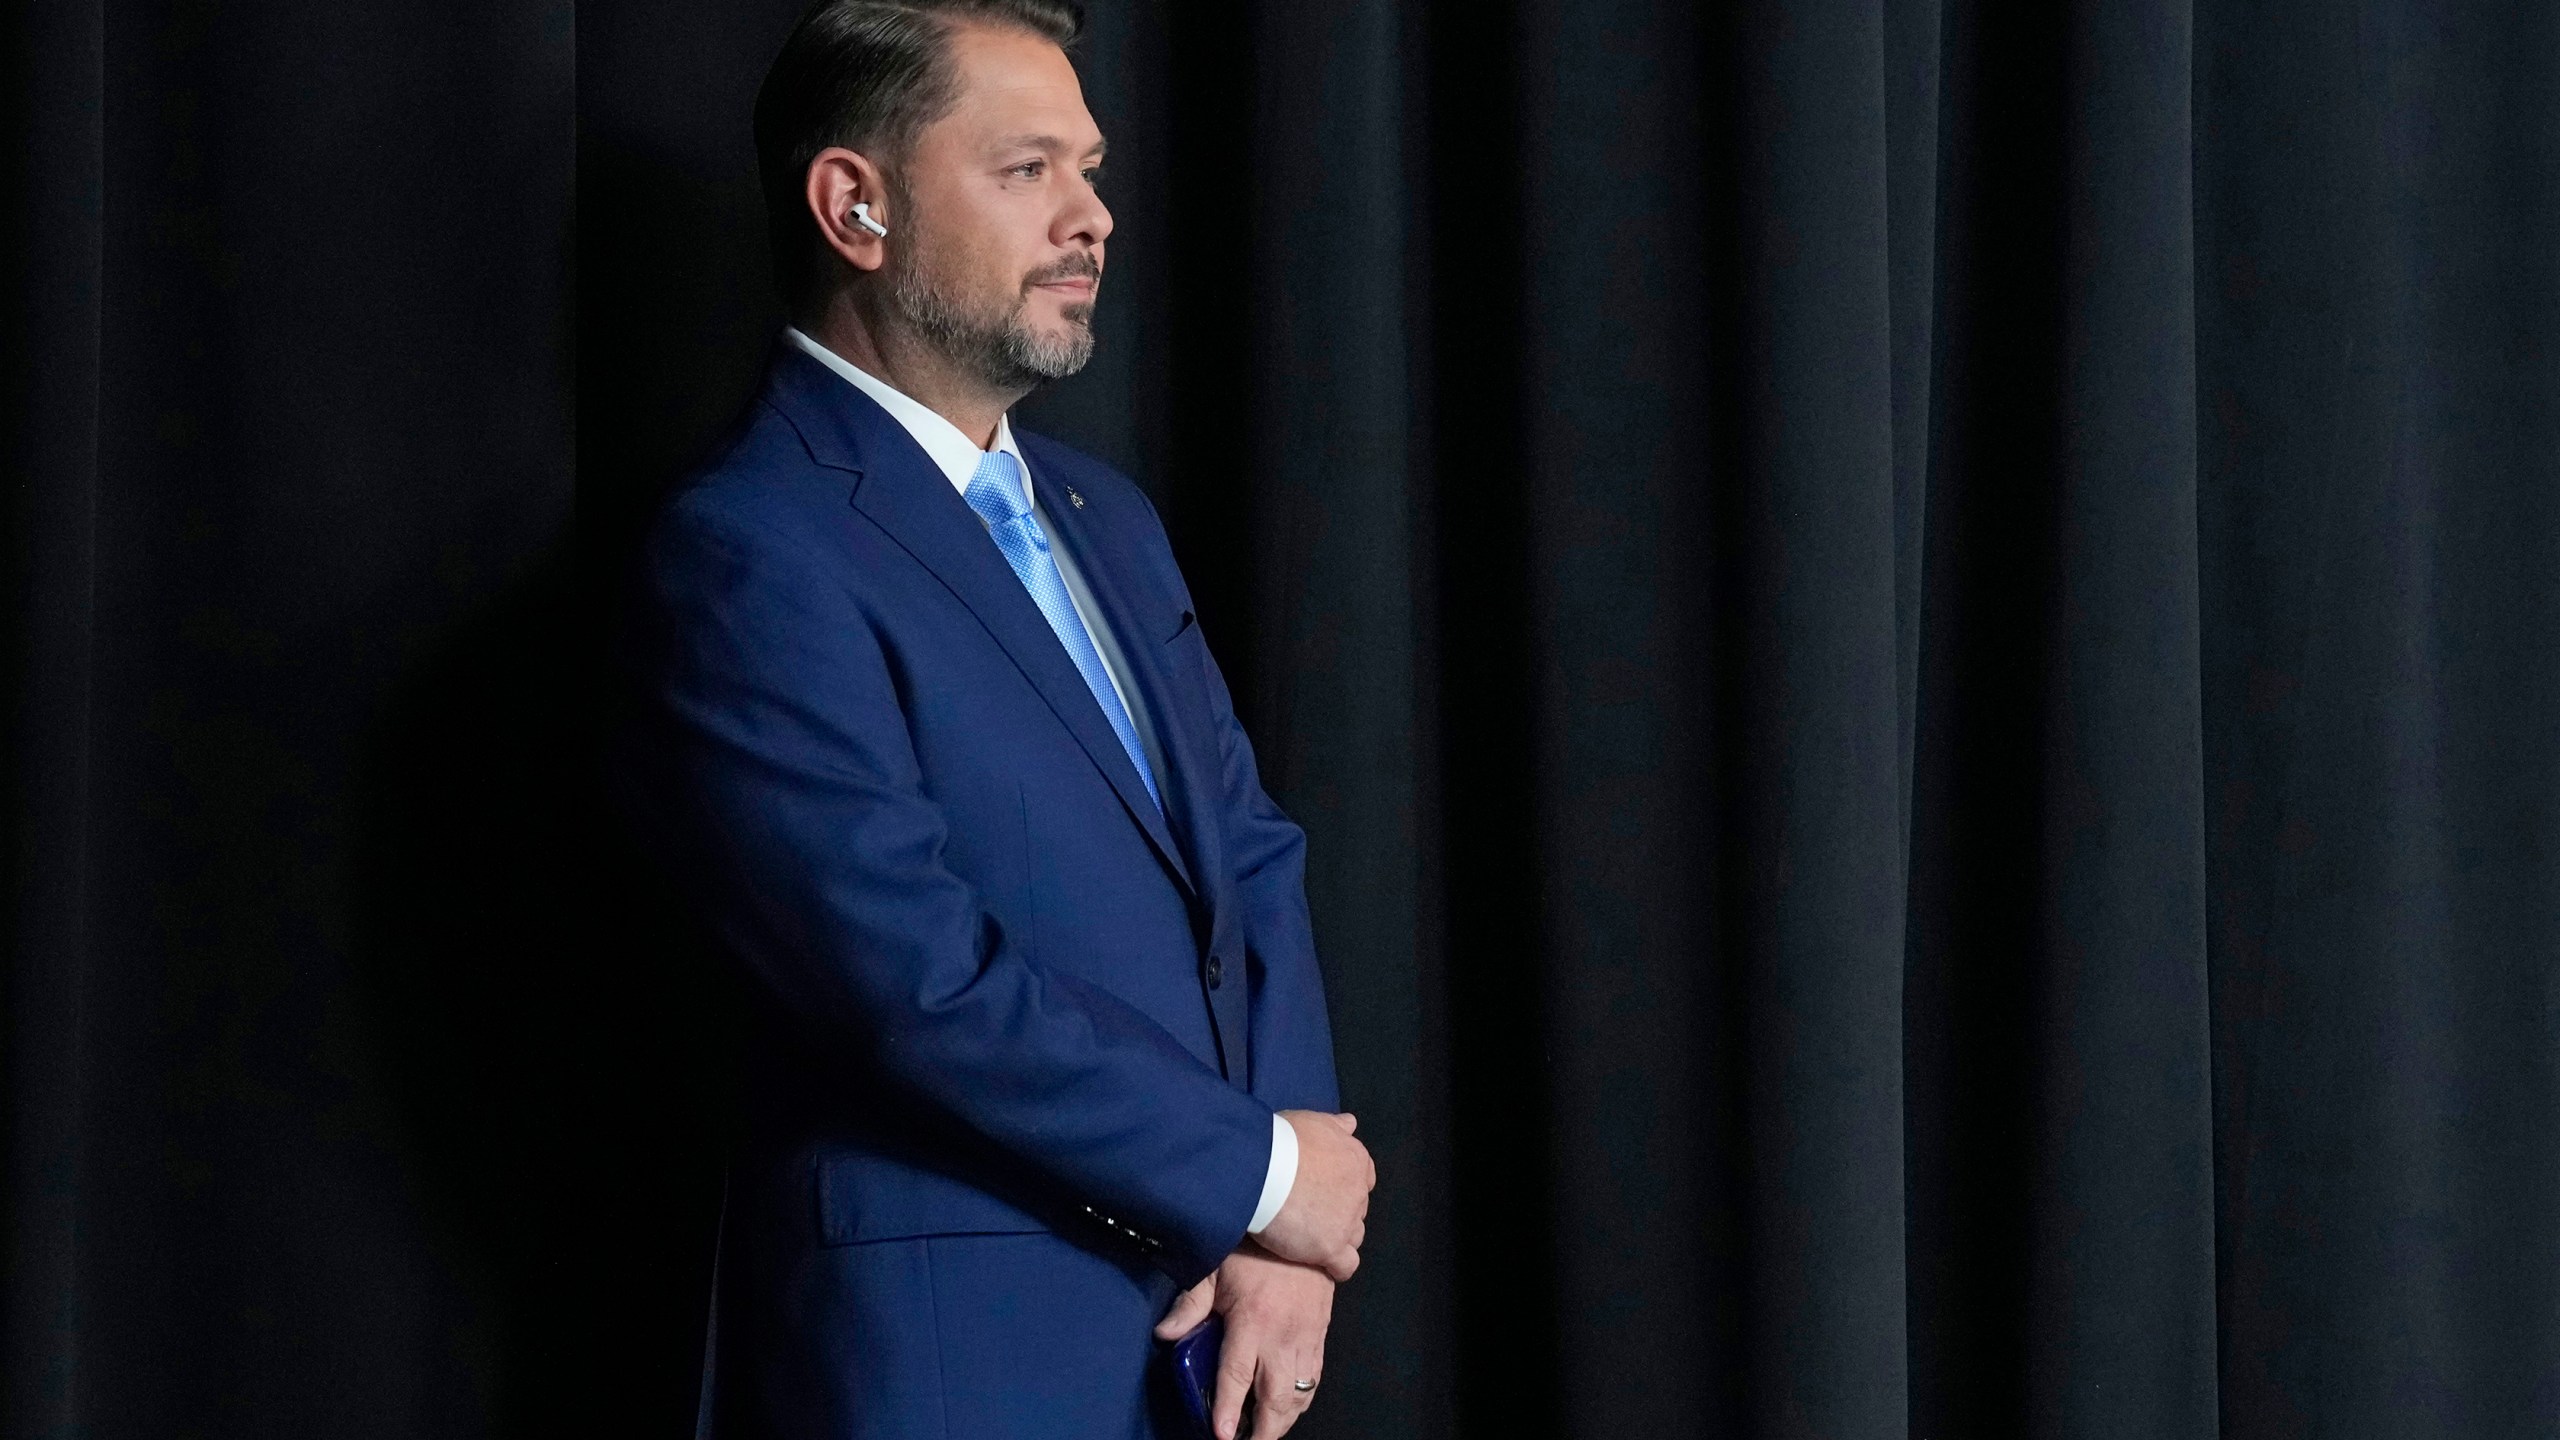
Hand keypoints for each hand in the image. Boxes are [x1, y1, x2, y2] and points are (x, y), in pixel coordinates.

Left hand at [1155, 1245, 1334, 1439]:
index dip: (1229, 1411)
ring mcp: (1306, 1337)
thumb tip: (1165, 1333)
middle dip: (1264, 1430)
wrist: (1304, 1225)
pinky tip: (1289, 1405)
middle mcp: (1283, 1335)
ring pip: (1300, 1394)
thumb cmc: (1257, 1246)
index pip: (1237, 1377)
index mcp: (1253, 1321)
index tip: (1223, 1435)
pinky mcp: (1320, 1334)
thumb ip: (1190, 1305)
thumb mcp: (1215, 1269)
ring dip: (1284, 1419)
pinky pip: (1315, 1377)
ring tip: (1266, 1430)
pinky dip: (1302, 1398)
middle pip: (1276, 1399)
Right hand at [1253, 1111, 1372, 1280]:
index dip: (1342, 1187)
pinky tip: (1320, 1264)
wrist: (1263, 1168)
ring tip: (1309, 1239)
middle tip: (1307, 1213)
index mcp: (1356, 1160)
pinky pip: (1346, 1265)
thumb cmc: (1282, 1141)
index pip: (1363, 1179)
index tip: (1321, 1191)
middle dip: (1337, 1213)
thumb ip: (1335, 1126)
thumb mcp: (1312, 1121)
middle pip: (1356, 1209)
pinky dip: (1336, 1267)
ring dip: (1337, 1239)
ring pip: (1353, 1237)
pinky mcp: (1331, 1247)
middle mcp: (1358, 1191)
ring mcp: (1347, 1221)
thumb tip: (1351, 1124)